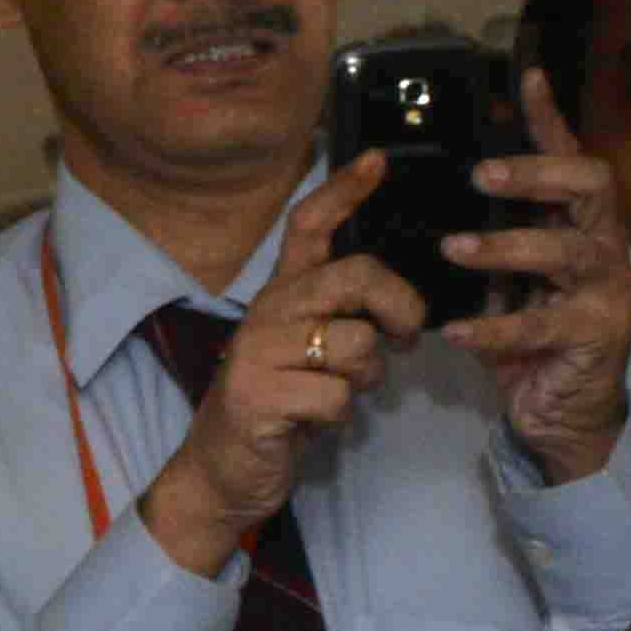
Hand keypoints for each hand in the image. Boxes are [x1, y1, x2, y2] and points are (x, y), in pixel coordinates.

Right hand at [135, 183, 421, 576]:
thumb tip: (403, 306)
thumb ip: (343, 319)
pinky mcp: (256, 395)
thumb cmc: (280, 406)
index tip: (377, 160)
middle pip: (354, 276)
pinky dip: (337, 416)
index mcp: (282, 295)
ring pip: (354, 343)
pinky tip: (312, 422)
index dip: (344, 190)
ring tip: (340, 391)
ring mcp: (257, 352)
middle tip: (408, 335)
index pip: (309, 226)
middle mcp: (267, 312)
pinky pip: (334, 395)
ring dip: (366, 377)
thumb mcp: (310, 351)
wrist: (222, 470)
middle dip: (399, 305)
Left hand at [442, 76, 630, 479]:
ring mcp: (608, 292)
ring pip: (569, 251)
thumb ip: (486, 241)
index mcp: (577, 227)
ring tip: (453, 249)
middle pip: (591, 187)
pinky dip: (495, 328)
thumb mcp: (503, 283)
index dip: (549, 119)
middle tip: (482, 175)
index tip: (525, 76)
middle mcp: (603, 249)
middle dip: (537, 173)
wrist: (561, 415)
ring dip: (507, 246)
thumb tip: (433, 196)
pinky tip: (454, 330)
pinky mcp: (597, 337)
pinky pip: (544, 325)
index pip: (571, 160)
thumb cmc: (528, 340)